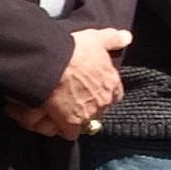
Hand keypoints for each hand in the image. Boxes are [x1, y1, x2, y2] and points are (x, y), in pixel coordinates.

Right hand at [6, 27, 130, 140]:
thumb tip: (127, 37)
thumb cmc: (74, 50)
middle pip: (96, 112)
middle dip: (84, 109)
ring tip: (51, 112)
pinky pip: (65, 132)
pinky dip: (54, 127)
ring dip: (69, 121)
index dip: (100, 93)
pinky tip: (43, 118)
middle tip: (67, 100)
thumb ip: (112, 39)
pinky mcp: (69, 123)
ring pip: (81, 125)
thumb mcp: (95, 39)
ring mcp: (87, 115)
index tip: (89, 90)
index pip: (114, 95)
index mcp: (111, 83)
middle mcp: (102, 102)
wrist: (52, 62)